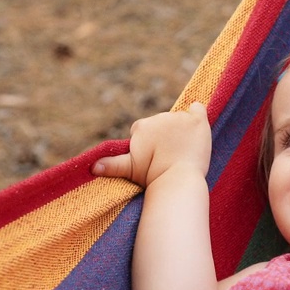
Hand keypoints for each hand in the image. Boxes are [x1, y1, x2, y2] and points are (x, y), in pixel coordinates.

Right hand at [92, 102, 211, 186]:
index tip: (154, 158)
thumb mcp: (129, 169)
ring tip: (184, 151)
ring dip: (182, 131)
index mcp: (141, 126)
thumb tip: (92, 168)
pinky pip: (198, 108)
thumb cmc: (152, 178)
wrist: (177, 181)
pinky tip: (196, 126)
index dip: (150, 144)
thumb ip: (111, 164)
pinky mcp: (197, 121)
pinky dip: (197, 113)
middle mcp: (159, 117)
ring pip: (180, 120)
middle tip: (169, 157)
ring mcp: (179, 118)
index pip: (145, 130)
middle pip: (163, 123)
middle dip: (166, 137)